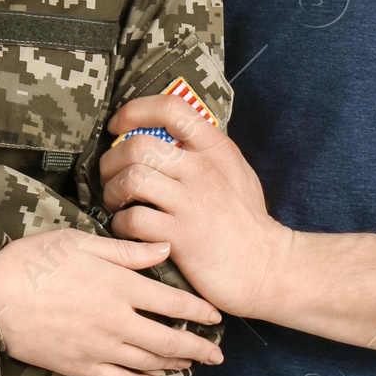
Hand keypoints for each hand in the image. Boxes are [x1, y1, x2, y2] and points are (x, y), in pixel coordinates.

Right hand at [0, 230, 223, 375]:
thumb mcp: (83, 242)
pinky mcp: (81, 366)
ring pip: (148, 362)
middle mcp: (116, 320)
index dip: (199, 312)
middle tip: (218, 354)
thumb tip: (165, 248)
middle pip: (168, 340)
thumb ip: (128, 250)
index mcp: (120, 286)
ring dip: (174, 366)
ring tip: (193, 366)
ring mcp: (100, 348)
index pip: (173, 303)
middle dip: (198, 348)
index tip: (216, 316)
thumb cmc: (38, 260)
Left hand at [101, 93, 293, 319]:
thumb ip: (204, 150)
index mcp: (216, 148)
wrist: (267, 267)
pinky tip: (127, 228)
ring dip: (113, 190)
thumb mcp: (235, 170)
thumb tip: (166, 133)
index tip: (117, 126)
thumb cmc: (246, 220)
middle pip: (139, 145)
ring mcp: (193, 204)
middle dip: (112, 159)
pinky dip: (120, 223)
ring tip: (115, 201)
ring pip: (132, 178)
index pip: (171, 108)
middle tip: (109, 174)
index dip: (135, 111)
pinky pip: (133, 219)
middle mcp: (204, 171)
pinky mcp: (181, 237)